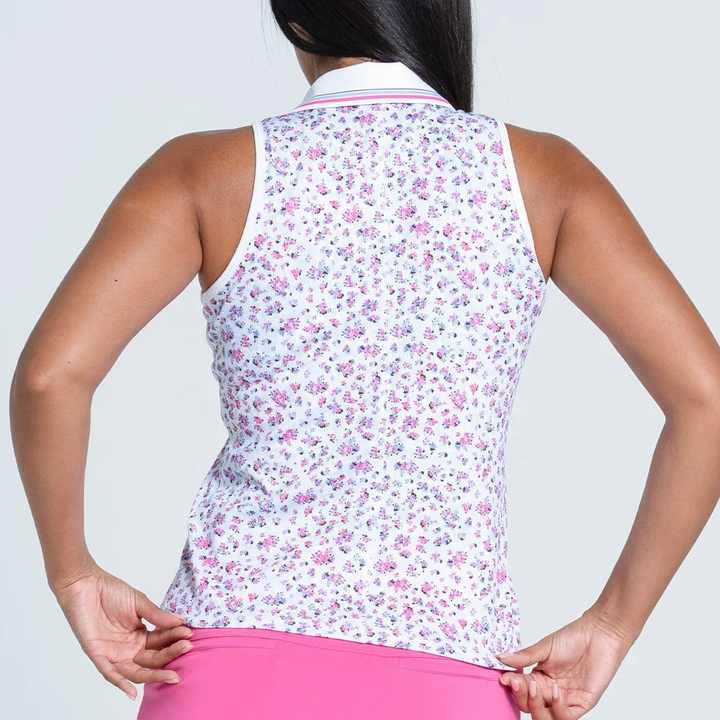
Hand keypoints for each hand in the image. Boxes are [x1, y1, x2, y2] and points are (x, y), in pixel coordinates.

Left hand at [51, 560, 192, 700]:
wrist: (85, 584)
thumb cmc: (111, 591)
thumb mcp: (139, 603)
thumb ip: (157, 615)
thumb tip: (181, 622)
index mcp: (139, 634)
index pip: (161, 642)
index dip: (175, 638)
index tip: (189, 634)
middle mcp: (128, 647)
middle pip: (152, 658)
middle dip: (170, 655)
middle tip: (187, 648)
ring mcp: (114, 653)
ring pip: (135, 670)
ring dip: (154, 674)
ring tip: (172, 675)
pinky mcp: (98, 654)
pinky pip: (109, 673)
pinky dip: (120, 683)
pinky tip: (132, 692)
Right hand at [495, 607, 635, 717]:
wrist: (598, 635)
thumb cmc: (573, 638)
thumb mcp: (544, 647)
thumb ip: (524, 656)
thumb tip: (500, 657)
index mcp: (539, 678)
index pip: (521, 690)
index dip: (512, 687)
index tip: (505, 678)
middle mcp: (550, 692)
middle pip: (530, 706)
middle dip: (522, 697)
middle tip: (520, 682)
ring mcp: (565, 700)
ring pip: (545, 717)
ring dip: (537, 706)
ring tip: (535, 687)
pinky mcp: (581, 704)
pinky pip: (566, 718)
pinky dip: (557, 709)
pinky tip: (555, 691)